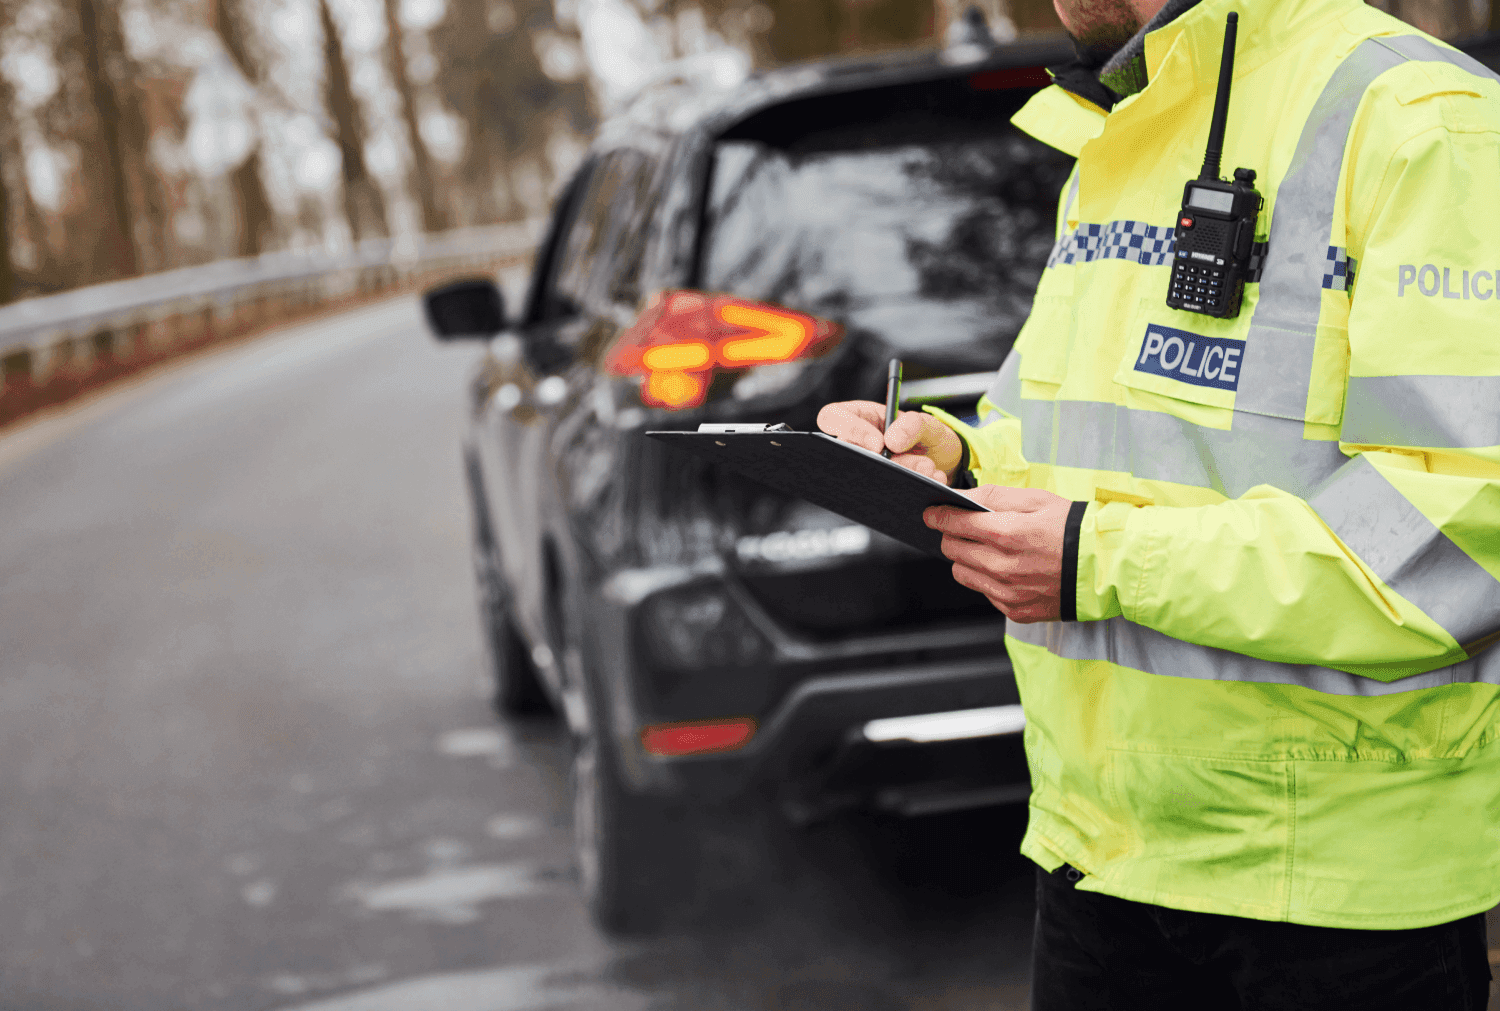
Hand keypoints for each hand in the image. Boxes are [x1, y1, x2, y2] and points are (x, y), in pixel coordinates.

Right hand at [816, 400, 963, 484]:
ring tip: (928, 469)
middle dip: (882, 463)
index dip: (849, 429)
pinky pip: (878, 495)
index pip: (831, 417)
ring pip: (866, 476)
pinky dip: (907, 489)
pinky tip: (927, 482)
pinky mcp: (873, 488)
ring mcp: (863, 467)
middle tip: (914, 463)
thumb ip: (915, 424)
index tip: (879, 444)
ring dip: (903, 475)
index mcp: (861, 417)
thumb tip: (892, 441)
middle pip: (846, 455)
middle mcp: (856, 444)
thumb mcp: (928, 424)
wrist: (942, 464)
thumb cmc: (926, 437)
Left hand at [923, 486, 1072, 622]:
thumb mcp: (1036, 500)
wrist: (1106, 567)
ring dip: (967, 559)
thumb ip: (993, 497)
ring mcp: (1009, 593)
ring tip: (987, 548)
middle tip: (964, 528)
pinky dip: (988, 579)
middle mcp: (1004, 567)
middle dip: (953, 535)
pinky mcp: (1016, 610)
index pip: (955, 524)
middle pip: (953, 550)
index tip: (931, 514)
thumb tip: (960, 497)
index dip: (938, 516)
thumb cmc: (1073, 529)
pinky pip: (985, 593)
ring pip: (963, 574)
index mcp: (1008, 535)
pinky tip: (1007, 568)